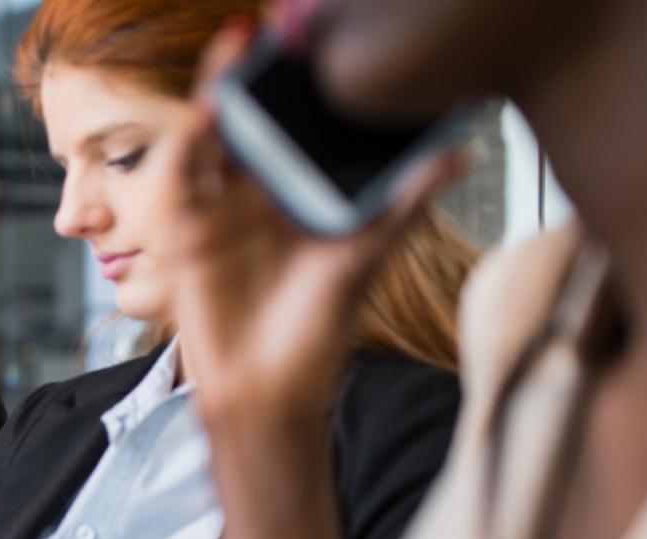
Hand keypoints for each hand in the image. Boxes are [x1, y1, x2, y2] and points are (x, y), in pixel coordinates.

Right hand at [156, 20, 470, 538]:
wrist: (264, 393)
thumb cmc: (317, 333)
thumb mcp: (364, 260)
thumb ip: (400, 204)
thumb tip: (459, 152)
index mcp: (300, 192)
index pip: (301, 123)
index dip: (308, 80)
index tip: (322, 36)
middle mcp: (258, 191)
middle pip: (255, 116)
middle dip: (260, 69)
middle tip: (276, 24)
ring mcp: (220, 206)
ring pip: (217, 134)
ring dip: (223, 89)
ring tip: (240, 46)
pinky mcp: (187, 228)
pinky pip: (186, 175)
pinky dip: (193, 141)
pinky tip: (209, 111)